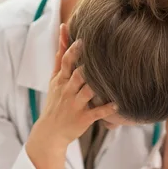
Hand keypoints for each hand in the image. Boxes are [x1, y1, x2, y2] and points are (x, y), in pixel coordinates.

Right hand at [26, 24, 114, 168]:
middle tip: (103, 53)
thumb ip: (59, 61)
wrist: (50, 133)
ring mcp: (75, 105)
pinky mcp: (83, 119)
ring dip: (98, 85)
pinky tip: (117, 103)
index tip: (84, 39)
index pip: (66, 62)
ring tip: (112, 76)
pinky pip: (96, 113)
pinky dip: (107, 109)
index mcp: (60, 80)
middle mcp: (67, 91)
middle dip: (88, 65)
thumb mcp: (53, 82)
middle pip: (77, 75)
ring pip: (87, 92)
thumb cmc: (55, 104)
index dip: (74, 50)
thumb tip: (62, 36)